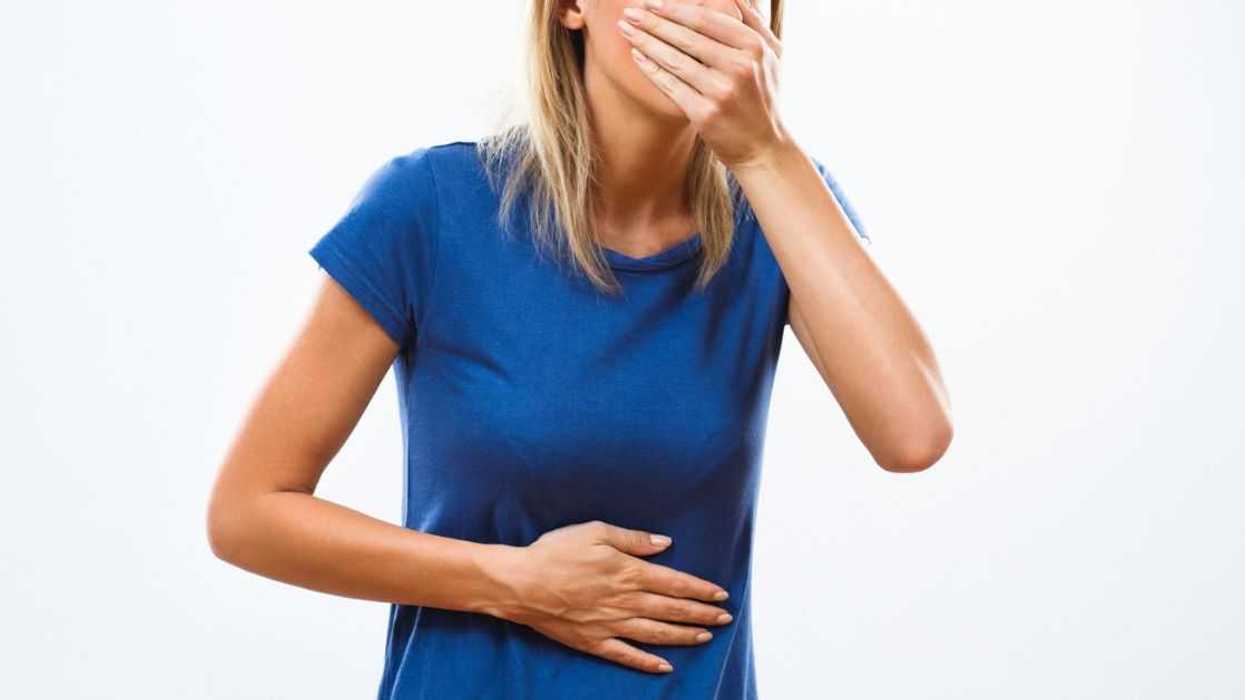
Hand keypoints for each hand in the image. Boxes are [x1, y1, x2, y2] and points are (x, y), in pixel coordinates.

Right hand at [489, 520, 733, 673]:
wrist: (521, 583)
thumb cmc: (556, 551)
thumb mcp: (595, 532)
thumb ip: (633, 539)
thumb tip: (664, 544)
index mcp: (628, 572)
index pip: (674, 583)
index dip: (700, 589)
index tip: (720, 595)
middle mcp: (625, 601)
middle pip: (672, 610)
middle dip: (701, 615)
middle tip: (724, 619)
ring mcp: (610, 624)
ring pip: (656, 634)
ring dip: (684, 636)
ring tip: (705, 638)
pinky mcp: (593, 641)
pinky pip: (626, 655)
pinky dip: (647, 662)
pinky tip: (665, 667)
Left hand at [618, 0, 787, 169]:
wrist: (763, 146)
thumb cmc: (763, 96)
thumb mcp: (772, 54)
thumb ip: (753, 21)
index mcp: (754, 47)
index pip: (707, 20)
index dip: (675, 9)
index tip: (652, 2)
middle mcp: (739, 67)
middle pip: (687, 37)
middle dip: (653, 22)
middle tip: (630, 12)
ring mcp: (721, 91)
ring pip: (674, 60)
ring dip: (645, 42)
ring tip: (626, 29)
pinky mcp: (704, 114)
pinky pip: (671, 85)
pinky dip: (651, 69)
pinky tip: (637, 56)